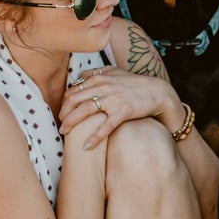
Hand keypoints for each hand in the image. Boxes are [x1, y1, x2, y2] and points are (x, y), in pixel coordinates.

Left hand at [59, 66, 181, 149]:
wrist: (157, 91)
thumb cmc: (135, 83)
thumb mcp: (115, 72)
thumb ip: (97, 72)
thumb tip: (81, 76)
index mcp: (99, 78)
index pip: (73, 90)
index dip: (64, 103)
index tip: (62, 114)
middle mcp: (104, 87)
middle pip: (75, 100)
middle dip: (64, 114)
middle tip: (60, 126)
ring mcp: (113, 99)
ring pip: (85, 111)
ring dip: (72, 123)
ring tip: (65, 133)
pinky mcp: (123, 111)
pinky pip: (106, 125)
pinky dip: (95, 136)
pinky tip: (86, 146)